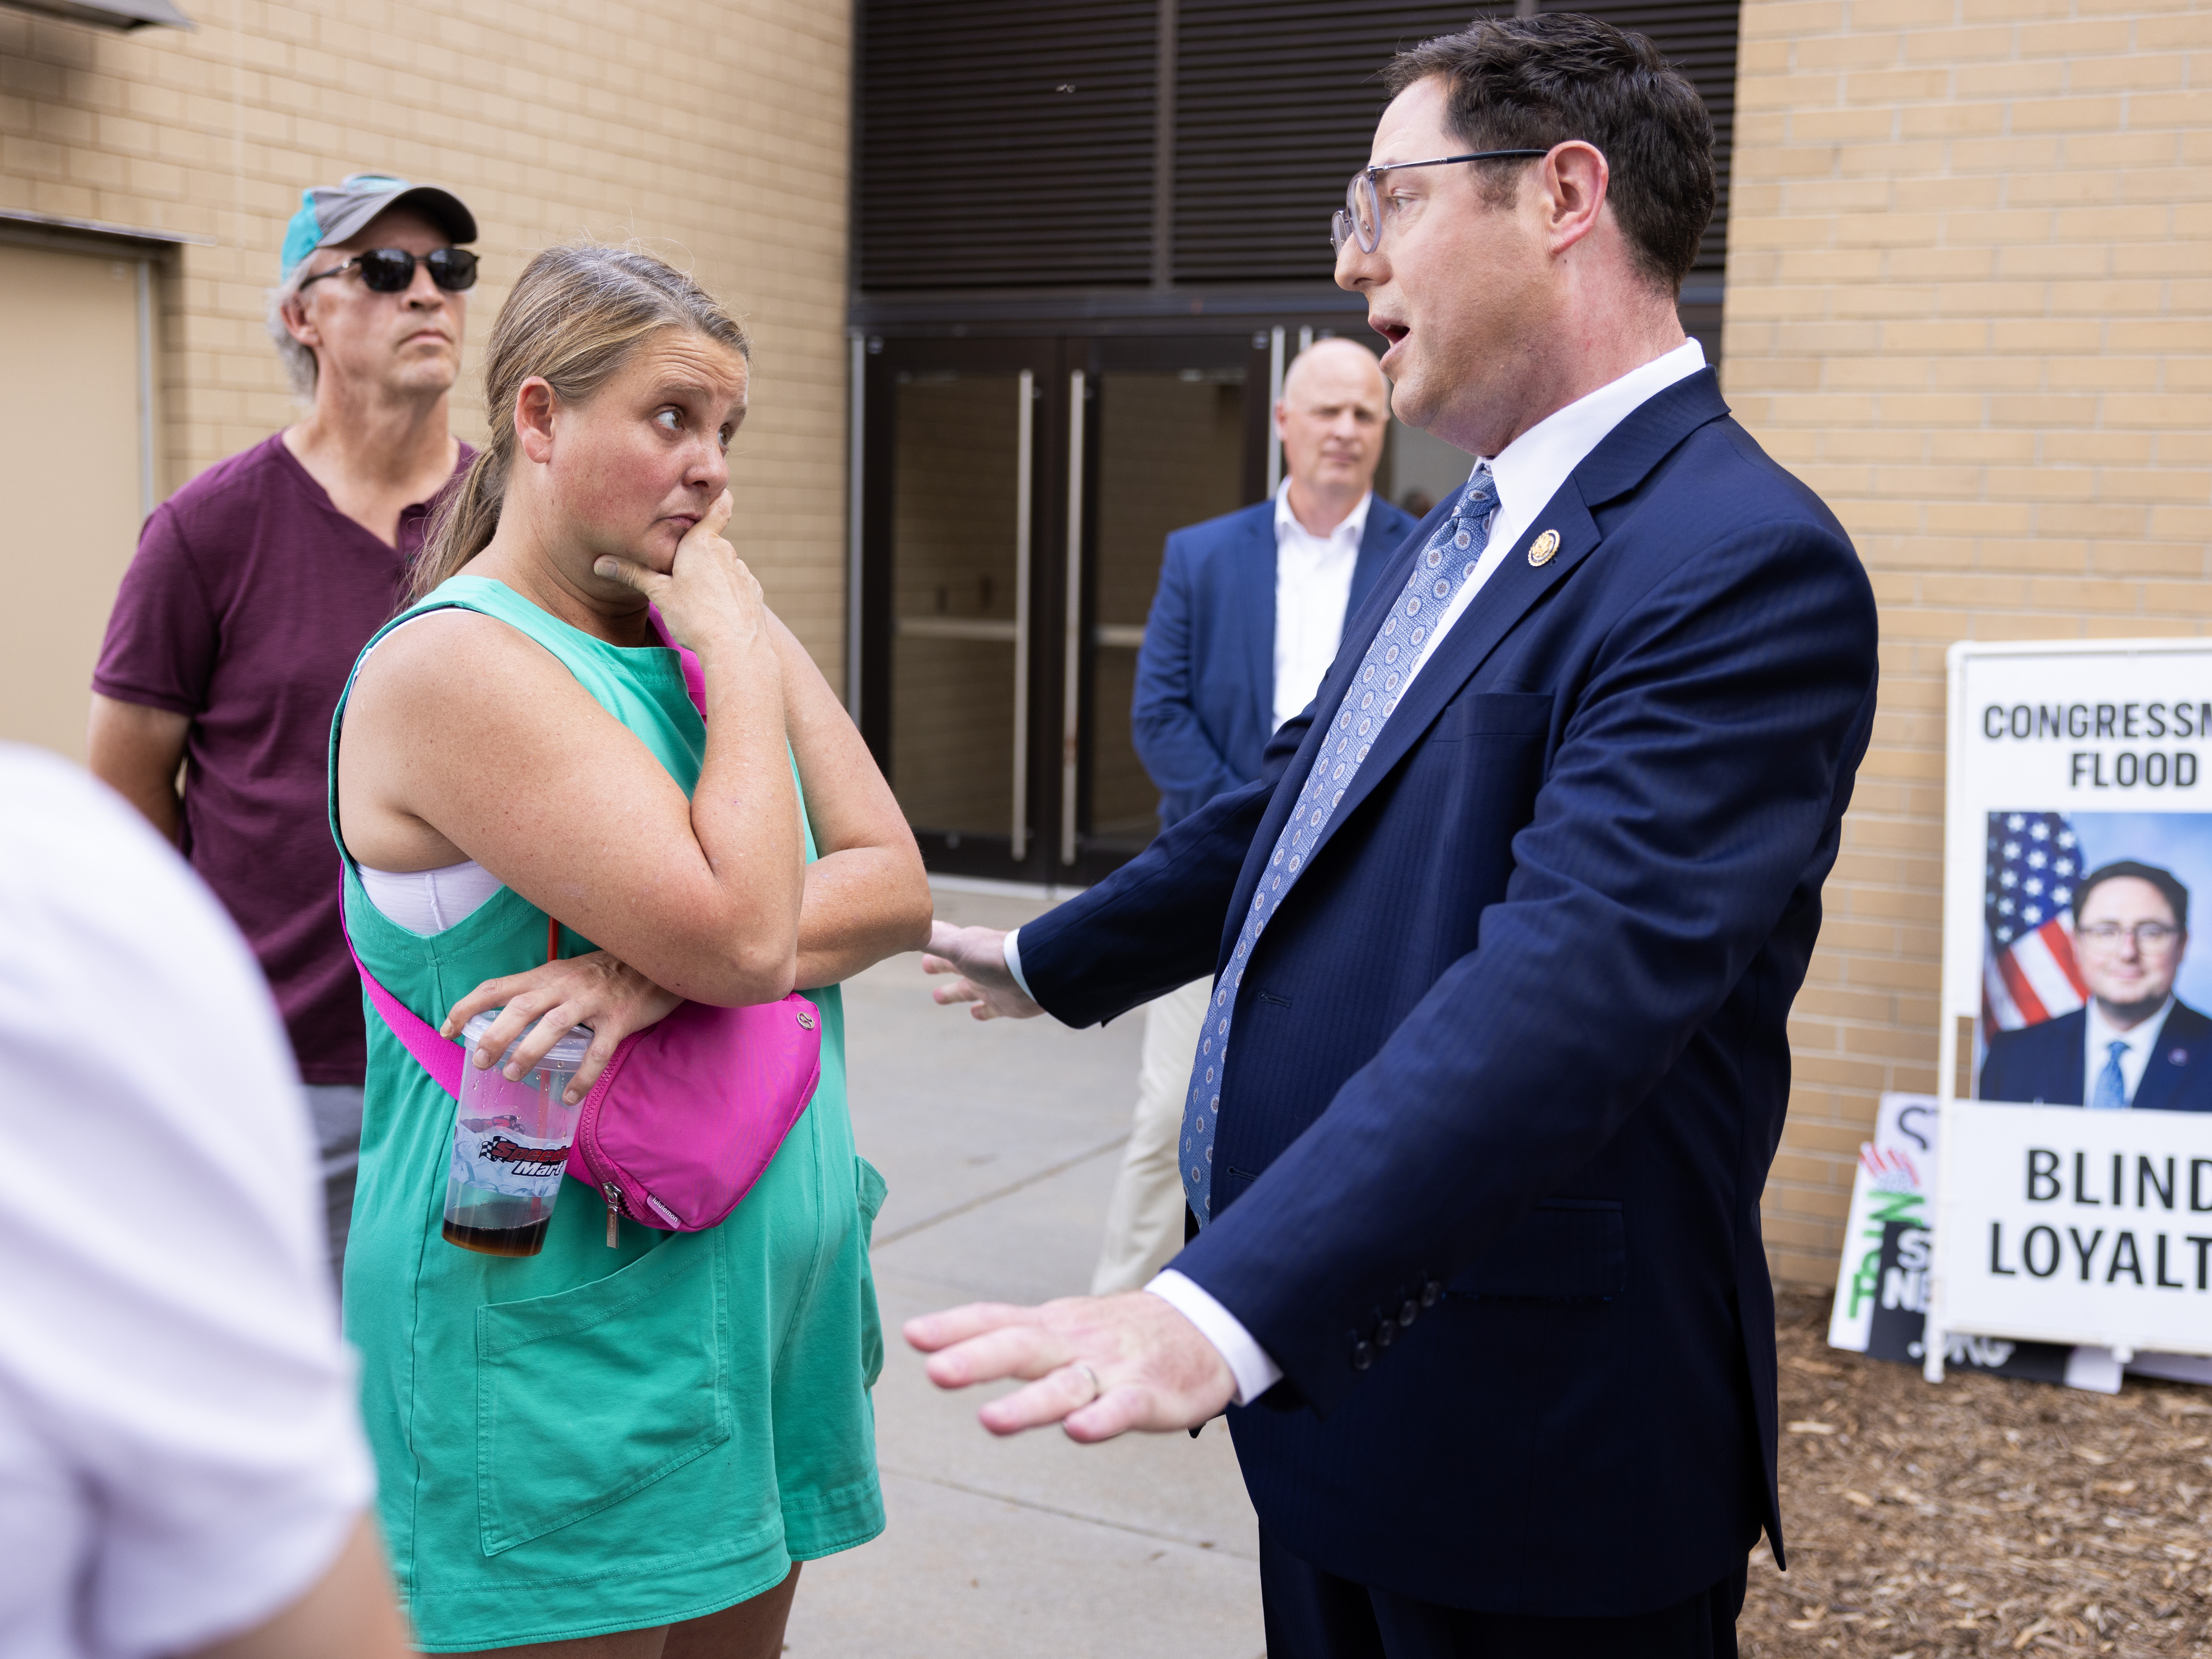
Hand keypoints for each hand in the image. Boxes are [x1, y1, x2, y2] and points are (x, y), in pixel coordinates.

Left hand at [441, 950, 682, 1102]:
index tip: (445, 1029)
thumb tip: (507, 1022)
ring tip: (512, 1075)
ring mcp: (593, 1002)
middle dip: (494, 1033)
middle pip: (520, 1007)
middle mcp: (565, 985)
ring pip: (554, 1026)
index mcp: (547, 975)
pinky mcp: (619, 1019)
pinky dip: (582, 1077)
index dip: (467, 1007)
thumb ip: (541, 991)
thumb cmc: (609, 972)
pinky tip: (569, 1097)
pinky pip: (597, 1052)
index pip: (497, 987)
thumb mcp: (568, 973)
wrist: (658, 959)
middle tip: (479, 1060)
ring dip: (529, 1051)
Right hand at [593, 492, 765, 662]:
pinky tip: (715, 610)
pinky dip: (726, 593)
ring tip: (697, 600)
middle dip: (697, 555)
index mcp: (702, 543)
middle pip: (711, 544)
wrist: (735, 648)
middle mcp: (726, 552)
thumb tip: (600, 563)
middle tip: (679, 574)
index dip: (719, 499)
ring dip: (711, 576)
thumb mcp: (658, 594)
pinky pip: (736, 585)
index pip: (718, 509)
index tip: (719, 493)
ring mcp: (743, 573)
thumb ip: (631, 574)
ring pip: (723, 566)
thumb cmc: (694, 617)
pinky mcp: (753, 593)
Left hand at [905, 1292, 1235, 1439]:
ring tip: (990, 1420)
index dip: (955, 1326)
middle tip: (936, 1371)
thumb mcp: (1062, 1326)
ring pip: (1066, 1385)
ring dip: (1028, 1404)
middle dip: (978, 1359)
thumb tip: (938, 1346)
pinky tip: (1079, 1431)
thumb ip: (1007, 1334)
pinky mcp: (1150, 1394)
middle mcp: (1075, 1342)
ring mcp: (1112, 1368)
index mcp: (1052, 1326)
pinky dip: (1101, 1420)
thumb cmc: (1119, 1333)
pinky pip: (1122, 1408)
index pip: (997, 1318)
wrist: (1204, 1326)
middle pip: (1023, 1346)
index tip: (912, 1334)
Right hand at [921, 920, 1042, 1020]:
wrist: (1032, 975)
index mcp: (966, 948)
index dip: (929, 944)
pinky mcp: (1004, 1004)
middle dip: (940, 966)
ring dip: (954, 992)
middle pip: (954, 966)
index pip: (942, 944)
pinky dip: (981, 1011)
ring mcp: (991, 984)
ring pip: (967, 989)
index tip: (916, 942)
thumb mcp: (956, 945)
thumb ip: (932, 939)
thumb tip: (906, 928)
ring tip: (938, 997)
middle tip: (926, 968)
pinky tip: (975, 1013)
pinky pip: (990, 1009)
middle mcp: (978, 965)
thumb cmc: (993, 957)